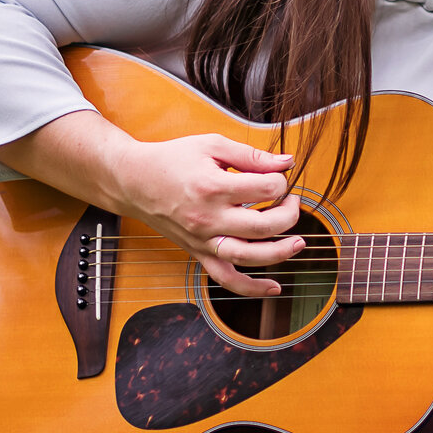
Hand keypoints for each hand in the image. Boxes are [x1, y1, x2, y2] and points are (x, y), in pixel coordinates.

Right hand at [110, 133, 303, 297]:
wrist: (134, 181)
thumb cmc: (172, 159)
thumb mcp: (212, 145)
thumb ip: (251, 155)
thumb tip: (287, 162)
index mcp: (213, 187)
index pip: (265, 189)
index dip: (281, 180)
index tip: (279, 175)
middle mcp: (208, 218)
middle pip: (263, 227)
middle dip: (289, 214)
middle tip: (292, 201)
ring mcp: (202, 240)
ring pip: (249, 258)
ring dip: (281, 253)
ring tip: (299, 243)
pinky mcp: (198, 252)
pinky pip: (226, 279)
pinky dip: (251, 288)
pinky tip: (274, 288)